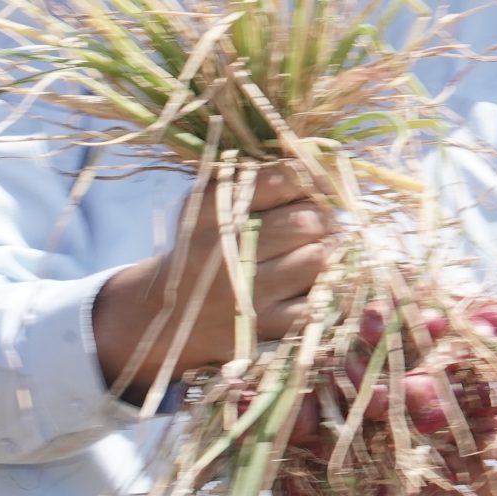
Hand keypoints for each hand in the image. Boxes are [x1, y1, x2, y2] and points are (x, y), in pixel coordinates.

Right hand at [93, 163, 334, 395]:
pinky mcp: (263, 324)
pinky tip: (315, 281)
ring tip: (319, 248)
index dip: (308, 182)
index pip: (280, 181)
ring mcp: (245, 291)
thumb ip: (256, 181)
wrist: (168, 316)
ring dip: (327, 251)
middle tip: (319, 222)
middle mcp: (223, 250)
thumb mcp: (211, 206)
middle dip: (322, 219)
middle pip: (306, 221)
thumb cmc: (203, 248)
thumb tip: (318, 171)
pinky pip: (317, 301)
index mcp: (210, 211)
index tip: (313, 188)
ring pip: (317, 259)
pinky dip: (326, 288)